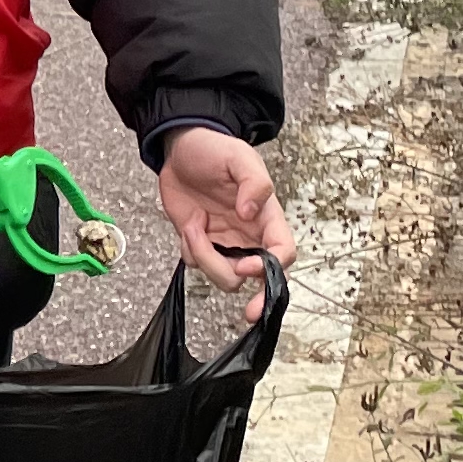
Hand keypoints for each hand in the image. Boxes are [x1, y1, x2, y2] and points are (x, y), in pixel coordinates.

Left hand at [156, 127, 296, 321]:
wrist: (179, 150)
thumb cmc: (215, 150)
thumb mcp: (239, 157)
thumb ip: (254, 183)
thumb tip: (251, 212)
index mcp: (267, 218)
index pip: (283, 252)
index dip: (271, 268)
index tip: (249, 266)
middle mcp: (249, 237)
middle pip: (260, 278)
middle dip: (258, 298)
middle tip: (250, 311)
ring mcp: (225, 244)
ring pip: (225, 277)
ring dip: (205, 256)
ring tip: (194, 224)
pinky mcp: (201, 245)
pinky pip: (197, 264)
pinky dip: (189, 249)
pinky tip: (189, 223)